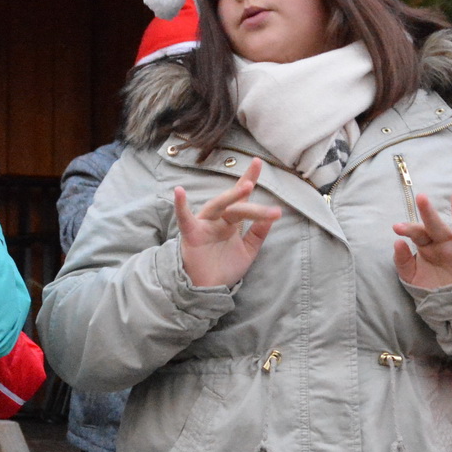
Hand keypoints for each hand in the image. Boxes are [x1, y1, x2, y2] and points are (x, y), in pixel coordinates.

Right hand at [175, 158, 280, 288]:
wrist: (208, 289)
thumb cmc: (225, 267)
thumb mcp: (248, 250)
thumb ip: (258, 233)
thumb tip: (272, 216)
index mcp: (231, 221)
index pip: (243, 198)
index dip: (249, 179)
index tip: (257, 162)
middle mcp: (218, 219)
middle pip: (235, 204)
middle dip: (244, 192)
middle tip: (253, 184)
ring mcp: (205, 225)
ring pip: (218, 206)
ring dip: (230, 196)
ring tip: (245, 187)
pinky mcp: (192, 235)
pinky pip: (185, 219)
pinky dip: (180, 206)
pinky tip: (179, 192)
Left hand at [393, 192, 451, 289]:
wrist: (448, 304)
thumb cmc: (430, 284)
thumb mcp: (410, 275)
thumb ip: (402, 261)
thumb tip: (397, 243)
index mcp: (428, 244)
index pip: (418, 233)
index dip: (409, 229)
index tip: (396, 228)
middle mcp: (445, 243)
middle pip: (436, 226)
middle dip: (428, 213)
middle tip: (421, 197)